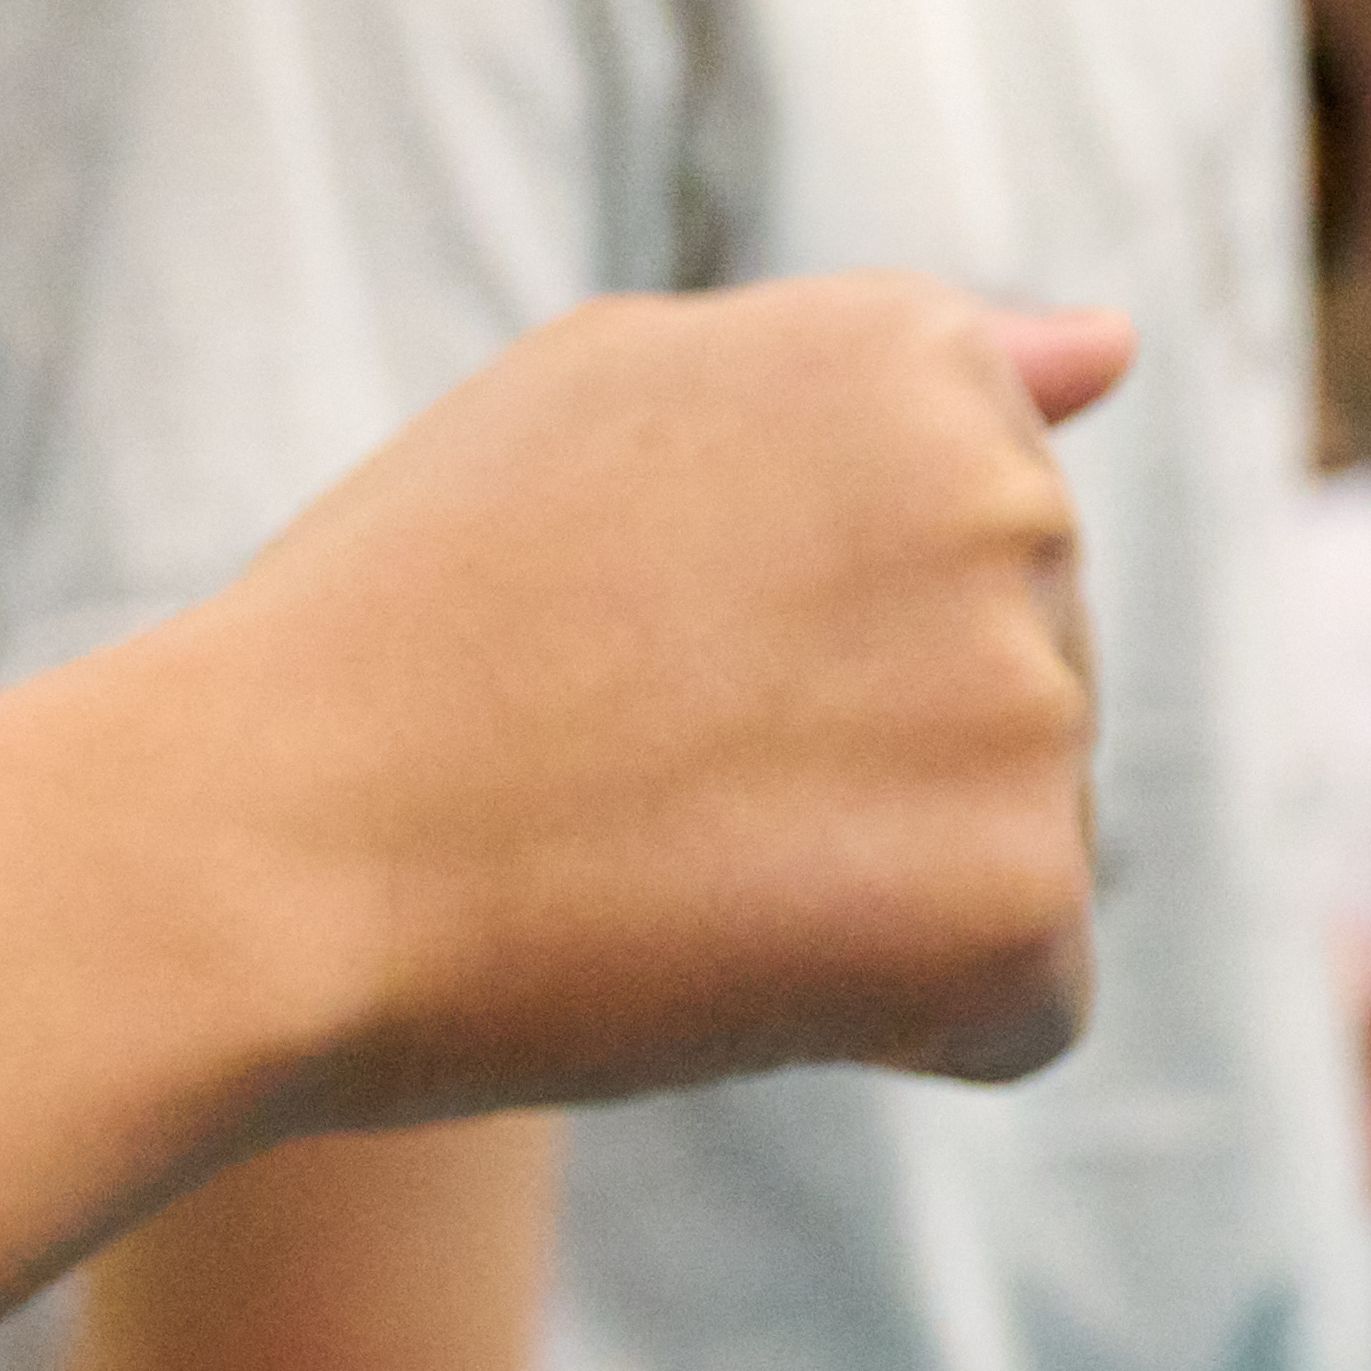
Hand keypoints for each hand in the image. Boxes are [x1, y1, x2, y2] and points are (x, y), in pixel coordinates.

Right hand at [190, 281, 1115, 1129]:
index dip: (782, 630)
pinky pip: (1017, 1002)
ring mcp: (1029, 700)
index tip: (626, 649)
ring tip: (647, 863)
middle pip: (1011, 681)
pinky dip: (888, 1023)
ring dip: (861, 885)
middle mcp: (1004, 498)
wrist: (253, 850)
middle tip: (618, 765)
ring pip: (1014, 838)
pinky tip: (715, 972)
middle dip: (854, 750)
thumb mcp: (599, 397)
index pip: (959, 532)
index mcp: (907, 354)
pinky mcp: (1018, 897)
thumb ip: (857, 370)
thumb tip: (1117, 347)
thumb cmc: (382, 633)